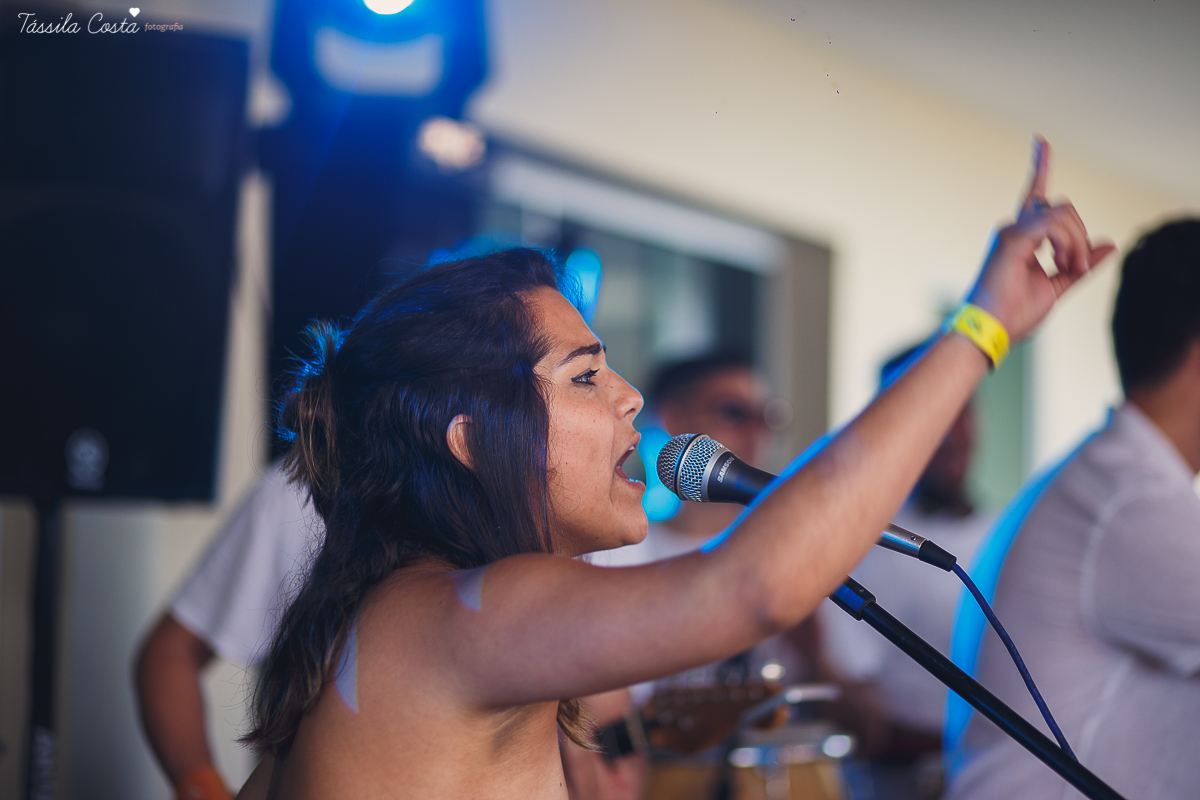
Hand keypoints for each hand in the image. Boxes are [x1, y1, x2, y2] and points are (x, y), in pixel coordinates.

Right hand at [968, 138, 1116, 341]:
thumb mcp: (1058, 287)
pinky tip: (1061, 263)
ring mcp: (1011, 232)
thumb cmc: (1014, 314)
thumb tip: (1109, 246)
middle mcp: (1013, 230)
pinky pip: (1053, 224)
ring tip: (1071, 269)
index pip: (1035, 196)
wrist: (991, 331)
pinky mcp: (1013, 239)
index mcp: (1021, 239)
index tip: (1041, 142)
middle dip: (1080, 237)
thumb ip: (1082, 265)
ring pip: (1062, 213)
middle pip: (1063, 208)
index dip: (1040, 167)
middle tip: (1077, 268)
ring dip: (1077, 242)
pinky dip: (1067, 243)